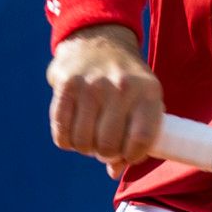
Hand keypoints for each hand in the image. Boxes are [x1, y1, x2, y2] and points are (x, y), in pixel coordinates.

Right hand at [48, 26, 161, 178]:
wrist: (99, 40)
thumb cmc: (126, 80)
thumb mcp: (142, 99)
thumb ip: (135, 134)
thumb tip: (114, 172)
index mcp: (148, 93)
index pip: (142, 139)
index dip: (132, 156)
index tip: (126, 155)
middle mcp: (122, 88)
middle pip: (109, 144)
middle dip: (105, 154)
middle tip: (104, 147)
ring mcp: (93, 86)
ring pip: (84, 142)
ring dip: (85, 148)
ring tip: (90, 137)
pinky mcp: (66, 86)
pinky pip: (62, 131)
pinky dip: (67, 141)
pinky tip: (74, 132)